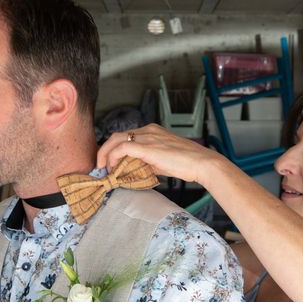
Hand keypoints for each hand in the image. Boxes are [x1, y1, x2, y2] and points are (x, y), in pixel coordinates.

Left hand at [97, 124, 224, 185]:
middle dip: (104, 150)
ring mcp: (148, 137)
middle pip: (116, 136)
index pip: (125, 136)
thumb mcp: (162, 161)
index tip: (109, 162)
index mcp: (152, 131)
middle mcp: (148, 130)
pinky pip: (123, 148)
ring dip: (106, 154)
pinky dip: (114, 157)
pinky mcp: (147, 146)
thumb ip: (147, 162)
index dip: (113, 149)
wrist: (202, 163)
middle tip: (101, 165)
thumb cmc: (187, 164)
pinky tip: (113, 168)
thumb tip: (133, 171)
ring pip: (116, 140)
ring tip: (104, 168)